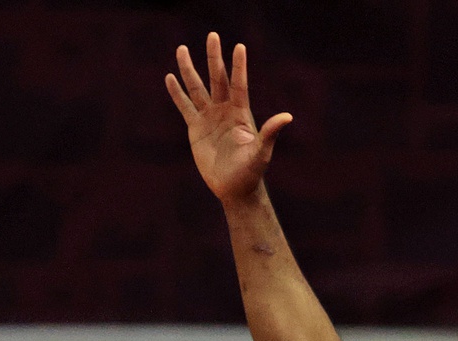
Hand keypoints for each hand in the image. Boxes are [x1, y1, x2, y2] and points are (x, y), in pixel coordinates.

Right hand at [167, 32, 293, 207]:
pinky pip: (184, 106)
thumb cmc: (251, 172)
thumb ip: (270, 133)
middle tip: (212, 35)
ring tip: (181, 49)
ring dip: (189, 69)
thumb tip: (287, 116)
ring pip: (197, 88)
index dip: (239, 66)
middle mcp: (224, 110)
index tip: (239, 47)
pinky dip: (176, 93)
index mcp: (241, 112)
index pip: (238, 84)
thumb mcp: (261, 152)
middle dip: (213, 58)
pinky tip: (169, 77)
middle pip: (217, 78)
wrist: (234, 188)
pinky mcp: (195, 128)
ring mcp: (209, 117)